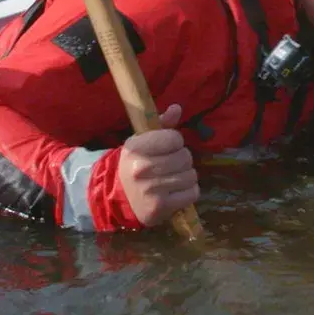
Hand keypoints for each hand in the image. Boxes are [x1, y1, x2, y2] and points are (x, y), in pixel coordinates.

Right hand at [118, 104, 199, 226]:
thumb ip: (162, 124)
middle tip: (171, 165)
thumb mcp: (142, 141)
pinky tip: (176, 191)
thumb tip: (177, 108)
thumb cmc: (136, 164)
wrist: (121, 198)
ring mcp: (152, 189)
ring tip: (173, 178)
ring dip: (186, 176)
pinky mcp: (161, 206)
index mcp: (136, 148)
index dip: (175, 142)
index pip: (174, 138)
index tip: (167, 148)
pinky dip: (189, 192)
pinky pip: (192, 193)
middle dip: (182, 160)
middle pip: (185, 157)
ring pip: (191, 175)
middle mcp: (142, 168)